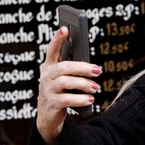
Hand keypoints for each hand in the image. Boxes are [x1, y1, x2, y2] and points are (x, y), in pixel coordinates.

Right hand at [36, 27, 101, 144]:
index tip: (64, 29)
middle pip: (64, 67)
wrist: (49, 115)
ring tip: (95, 87)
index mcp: (50, 66)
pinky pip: (67, 99)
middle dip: (82, 68)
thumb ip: (73, 70)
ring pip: (66, 82)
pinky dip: (81, 99)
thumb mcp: (65, 78)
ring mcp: (48, 90)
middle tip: (98, 70)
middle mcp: (47, 76)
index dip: (57, 39)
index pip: (52, 50)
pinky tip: (90, 99)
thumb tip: (93, 68)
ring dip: (84, 84)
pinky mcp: (52, 103)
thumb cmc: (60, 91)